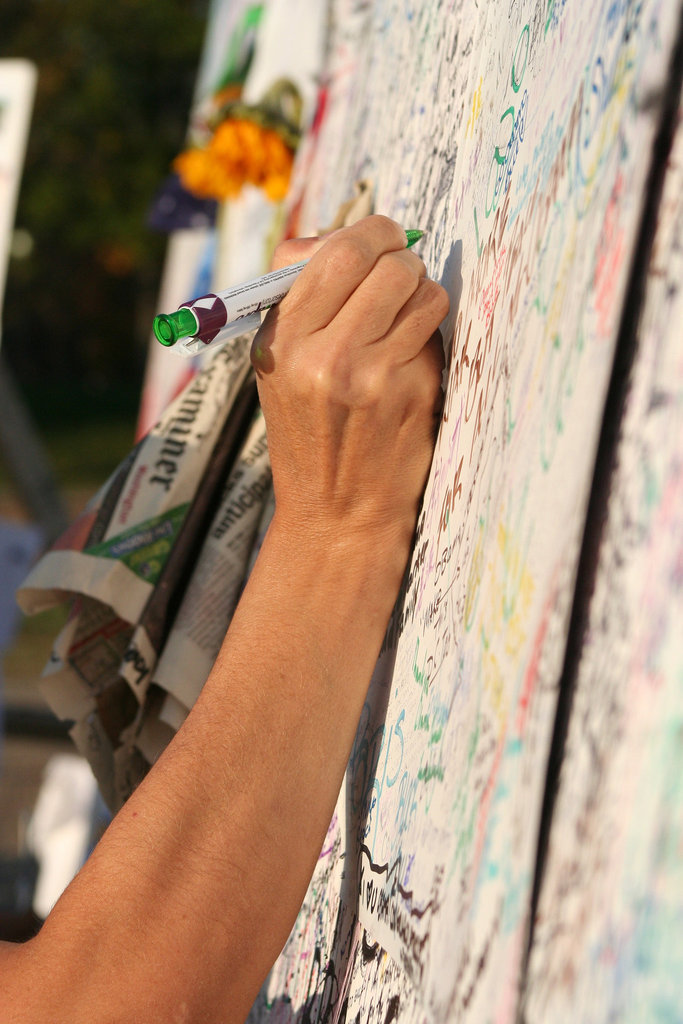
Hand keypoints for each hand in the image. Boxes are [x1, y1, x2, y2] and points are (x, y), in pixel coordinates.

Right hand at [251, 215, 448, 565]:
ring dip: (422, 291)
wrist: (336, 514)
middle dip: (402, 255)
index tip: (383, 240)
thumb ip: (306, 302)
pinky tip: (410, 358)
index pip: (334, 250)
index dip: (371, 233)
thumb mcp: (280, 369)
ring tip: (406, 316)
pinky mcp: (410, 394)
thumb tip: (349, 237)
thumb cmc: (309, 434)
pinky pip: (434, 331)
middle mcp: (321, 355)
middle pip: (384, 261)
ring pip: (421, 290)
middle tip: (403, 269)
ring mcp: (370, 375)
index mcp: (280, 341)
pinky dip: (428, 332)